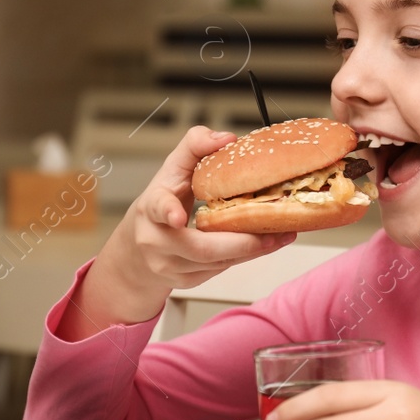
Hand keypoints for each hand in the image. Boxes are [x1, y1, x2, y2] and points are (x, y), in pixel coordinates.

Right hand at [59, 125, 294, 338]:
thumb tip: (226, 138)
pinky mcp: (184, 281)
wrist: (138, 249)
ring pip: (217, 262)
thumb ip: (195, 146)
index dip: (168, 212)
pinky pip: (221, 270)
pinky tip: (264, 244)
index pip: (158, 208)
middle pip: (202, 248)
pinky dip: (244, 257)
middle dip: (243, 243)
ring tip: (281, 236)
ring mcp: (169, 266)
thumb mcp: (173, 170)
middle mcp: (156, 241)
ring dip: (253, 250)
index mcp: (152, 208)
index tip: (179, 216)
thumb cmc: (163, 201)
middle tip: (275, 233)